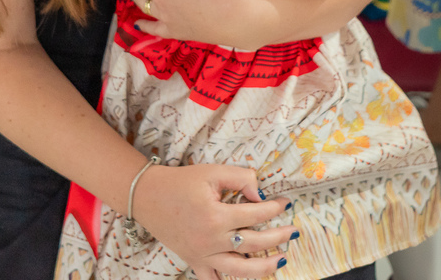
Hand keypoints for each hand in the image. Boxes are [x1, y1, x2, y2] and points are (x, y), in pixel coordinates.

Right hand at [133, 163, 294, 278]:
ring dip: (263, 267)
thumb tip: (261, 194)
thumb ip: (240, 178)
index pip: (255, 214)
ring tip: (280, 260)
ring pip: (239, 270)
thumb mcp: (212, 172)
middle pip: (254, 244)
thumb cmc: (180, 182)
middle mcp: (211, 240)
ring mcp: (202, 255)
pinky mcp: (193, 261)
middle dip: (278, 237)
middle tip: (293, 231)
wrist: (148, 196)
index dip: (274, 208)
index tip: (286, 204)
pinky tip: (243, 279)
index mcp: (216, 216)